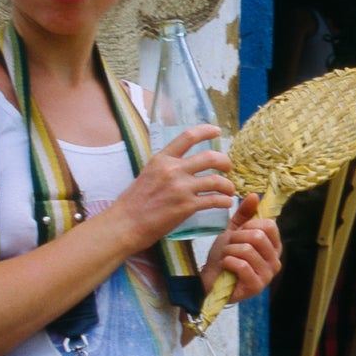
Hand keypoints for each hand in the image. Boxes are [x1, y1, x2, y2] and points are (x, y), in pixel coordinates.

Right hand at [113, 124, 236, 248]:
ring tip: (229, 191)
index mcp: (161, 159)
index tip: (217, 131)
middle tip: (228, 168)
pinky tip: (226, 203)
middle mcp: (173, 170)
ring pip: (216, 180)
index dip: (206, 131)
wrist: (126, 225)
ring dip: (228, 185)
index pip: (188, 137)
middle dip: (225, 161)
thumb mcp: (147, 174)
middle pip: (210, 157)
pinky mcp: (187, 206)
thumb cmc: (133, 203)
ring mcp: (181, 188)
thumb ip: (165, 168)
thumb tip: (181, 166)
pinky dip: (224, 201)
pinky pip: (214, 200)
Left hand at [200, 195, 282, 304]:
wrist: (211, 279)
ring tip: (226, 256)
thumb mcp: (234, 231)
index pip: (269, 225)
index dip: (249, 225)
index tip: (239, 233)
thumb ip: (244, 214)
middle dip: (236, 238)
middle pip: (258, 237)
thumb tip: (254, 195)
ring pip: (248, 250)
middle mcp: (276, 261)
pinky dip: (229, 262)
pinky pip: (242, 265)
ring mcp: (268, 275)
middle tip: (229, 246)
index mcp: (274, 246)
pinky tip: (226, 265)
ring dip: (230, 251)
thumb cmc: (225, 256)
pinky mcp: (257, 286)